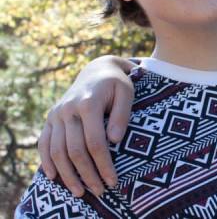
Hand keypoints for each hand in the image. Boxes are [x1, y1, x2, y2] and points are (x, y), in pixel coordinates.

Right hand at [38, 55, 134, 196]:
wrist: (97, 70)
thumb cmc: (117, 84)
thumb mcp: (127, 93)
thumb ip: (122, 115)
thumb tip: (114, 140)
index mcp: (88, 102)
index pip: (95, 142)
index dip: (103, 164)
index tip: (113, 180)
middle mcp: (68, 109)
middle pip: (75, 150)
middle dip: (87, 174)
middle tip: (100, 190)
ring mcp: (56, 114)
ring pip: (57, 151)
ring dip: (67, 174)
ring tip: (80, 192)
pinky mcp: (50, 118)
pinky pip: (44, 143)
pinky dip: (47, 161)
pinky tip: (55, 177)